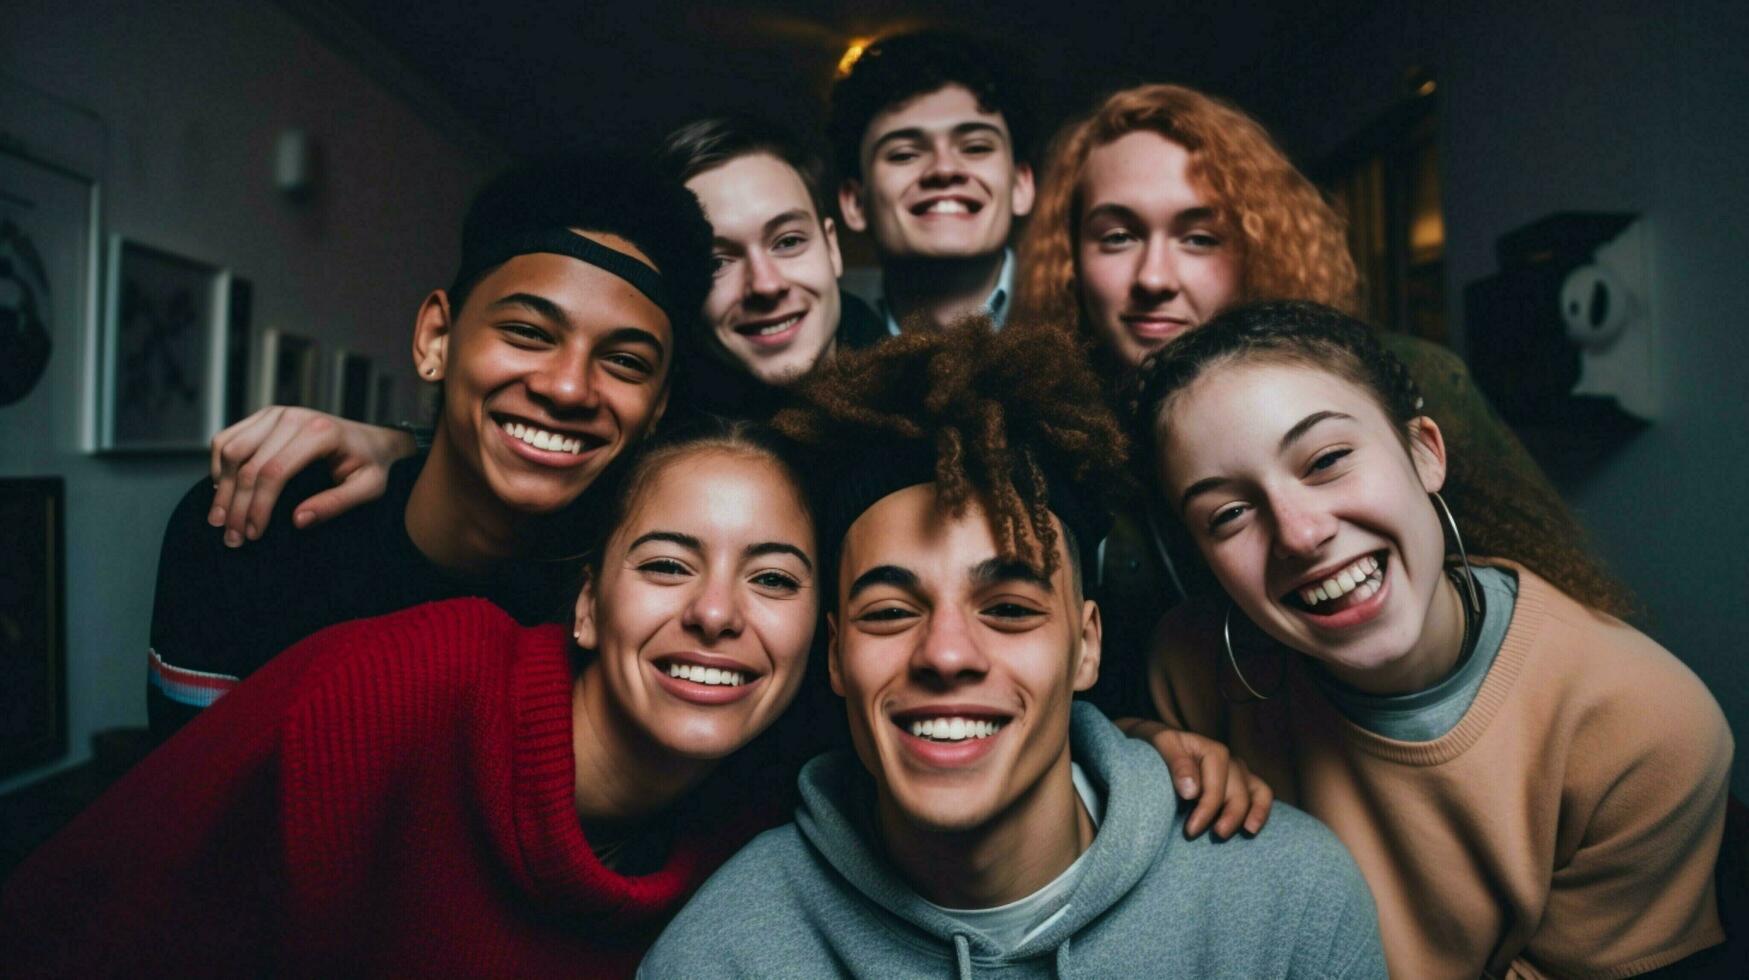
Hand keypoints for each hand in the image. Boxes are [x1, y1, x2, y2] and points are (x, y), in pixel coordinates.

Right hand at [208, 407, 416, 545]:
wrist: (373, 440)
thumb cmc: (372, 466)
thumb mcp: (369, 488)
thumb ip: (336, 504)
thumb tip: (298, 520)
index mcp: (320, 433)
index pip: (274, 472)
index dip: (258, 506)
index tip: (253, 535)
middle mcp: (293, 417)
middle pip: (248, 464)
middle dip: (236, 505)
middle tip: (231, 538)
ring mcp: (276, 413)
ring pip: (231, 450)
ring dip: (222, 488)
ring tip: (220, 520)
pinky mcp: (265, 416)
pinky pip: (228, 438)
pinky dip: (220, 466)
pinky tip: (224, 492)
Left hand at [1115, 717, 1273, 839]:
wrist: (1156, 745)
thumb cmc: (1156, 745)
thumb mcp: (1160, 743)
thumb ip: (1176, 763)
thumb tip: (1192, 792)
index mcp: (1212, 750)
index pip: (1216, 785)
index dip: (1206, 809)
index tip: (1190, 830)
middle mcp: (1230, 761)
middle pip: (1238, 792)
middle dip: (1227, 818)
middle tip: (1210, 836)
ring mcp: (1238, 772)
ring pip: (1256, 793)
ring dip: (1248, 816)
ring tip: (1235, 834)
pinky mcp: (1243, 783)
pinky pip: (1262, 794)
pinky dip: (1262, 811)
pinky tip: (1251, 830)